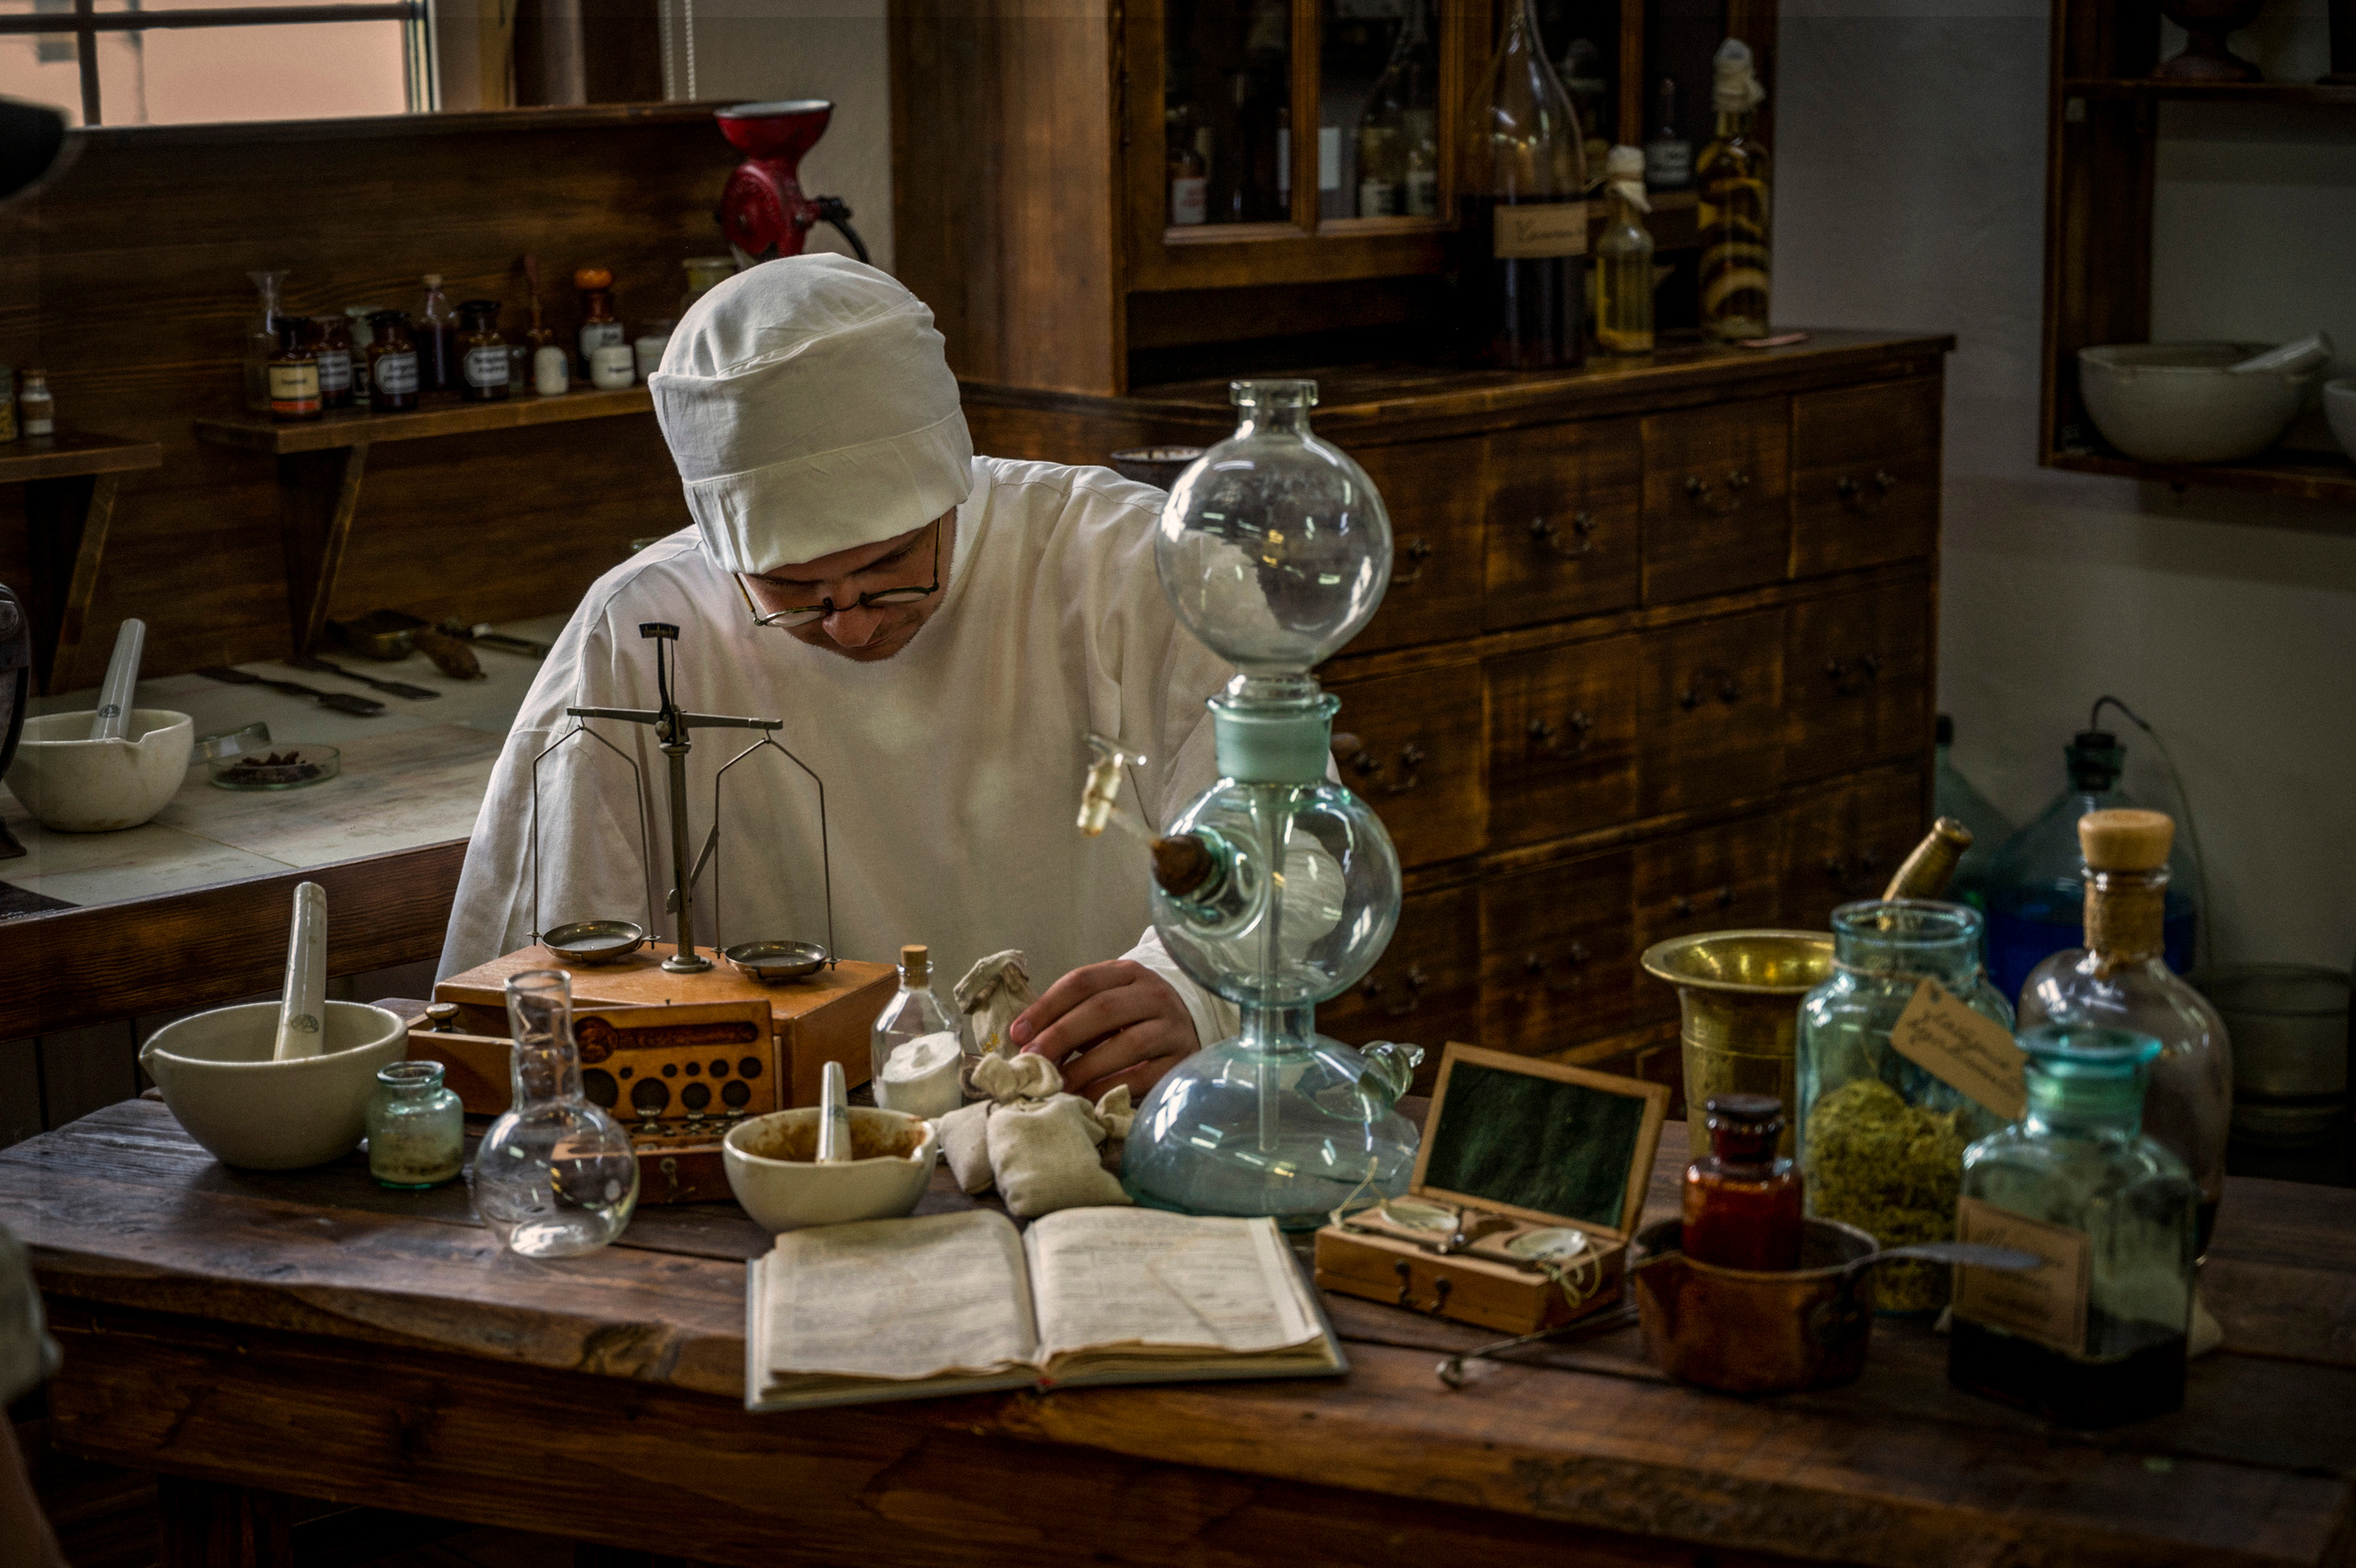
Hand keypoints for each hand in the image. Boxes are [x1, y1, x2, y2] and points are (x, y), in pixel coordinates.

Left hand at [1011, 960, 1198, 1101]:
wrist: (1188, 1028)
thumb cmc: (1132, 1018)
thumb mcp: (1107, 1002)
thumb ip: (1072, 1014)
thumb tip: (1025, 1041)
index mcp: (1129, 973)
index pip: (1082, 981)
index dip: (1046, 1006)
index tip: (1017, 1033)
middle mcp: (1155, 994)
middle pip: (1103, 1009)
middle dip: (1061, 1035)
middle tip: (1031, 1059)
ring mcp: (1173, 1028)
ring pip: (1128, 1044)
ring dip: (1085, 1067)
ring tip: (1056, 1084)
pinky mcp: (1182, 1062)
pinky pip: (1145, 1077)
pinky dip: (1111, 1088)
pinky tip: (1086, 1098)